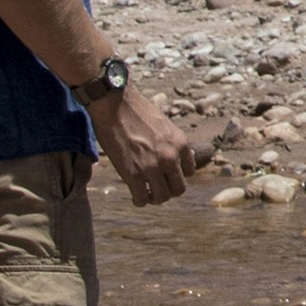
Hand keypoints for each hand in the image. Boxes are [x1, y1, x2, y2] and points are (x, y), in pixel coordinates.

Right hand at [96, 85, 212, 207]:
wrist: (115, 104)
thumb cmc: (136, 111)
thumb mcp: (165, 124)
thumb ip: (172, 143)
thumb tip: (182, 155)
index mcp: (181, 143)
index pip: (190, 171)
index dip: (176, 175)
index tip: (166, 174)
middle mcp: (171, 157)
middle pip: (179, 189)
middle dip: (168, 190)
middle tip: (157, 188)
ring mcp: (153, 167)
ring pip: (162, 197)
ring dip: (154, 198)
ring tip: (146, 193)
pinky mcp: (133, 174)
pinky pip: (142, 199)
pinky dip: (140, 200)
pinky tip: (135, 196)